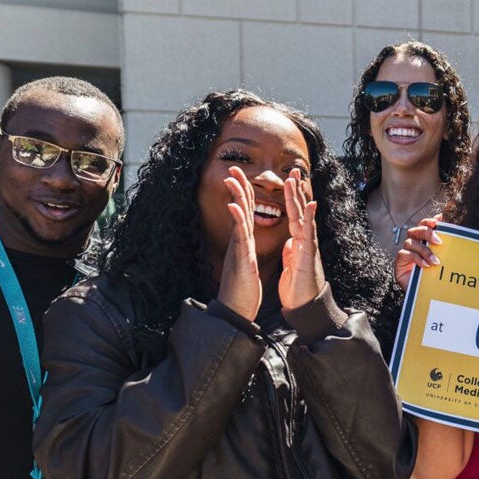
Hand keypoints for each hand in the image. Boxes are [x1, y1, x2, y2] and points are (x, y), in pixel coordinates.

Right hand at [216, 166, 261, 321]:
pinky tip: (233, 206)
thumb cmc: (242, 289)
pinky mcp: (242, 259)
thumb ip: (245, 249)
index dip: (244, 193)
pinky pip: (240, 237)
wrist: (237, 310)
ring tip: (232, 178)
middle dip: (237, 187)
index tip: (242, 176)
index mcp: (244, 242)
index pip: (245, 212)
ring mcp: (239, 249)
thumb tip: (244, 238)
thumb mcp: (246, 263)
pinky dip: (237, 220)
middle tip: (233, 167)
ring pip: (238, 218)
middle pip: (239, 209)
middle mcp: (240, 242)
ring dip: (236, 196)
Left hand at [278, 170, 325, 310]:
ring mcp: (309, 246)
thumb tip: (292, 241)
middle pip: (300, 210)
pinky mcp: (309, 255)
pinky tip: (310, 205)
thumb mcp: (291, 264)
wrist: (305, 306)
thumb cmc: (298, 287)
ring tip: (297, 180)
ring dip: (300, 197)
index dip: (291, 197)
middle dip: (296, 190)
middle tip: (294, 170)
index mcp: (298, 241)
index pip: (294, 214)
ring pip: (304, 217)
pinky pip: (309, 234)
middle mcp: (305, 240)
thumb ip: (292, 250)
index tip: (289, 180)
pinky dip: (309, 219)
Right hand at [395, 218, 441, 290]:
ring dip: (424, 250)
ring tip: (435, 261)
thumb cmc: (435, 274)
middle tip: (439, 242)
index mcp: (422, 240)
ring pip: (410, 243)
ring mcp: (405, 253)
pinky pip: (404, 254)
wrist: (428, 294)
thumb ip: (444, 240)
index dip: (427, 221)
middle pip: (414, 231)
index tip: (437, 222)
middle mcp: (412, 244)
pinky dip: (416, 258)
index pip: (422, 225)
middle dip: (426, 233)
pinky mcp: (399, 263)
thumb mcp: (442, 256)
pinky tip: (425, 266)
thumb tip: (442, 217)